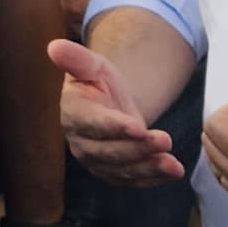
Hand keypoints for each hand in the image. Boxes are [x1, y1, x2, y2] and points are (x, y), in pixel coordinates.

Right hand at [49, 39, 181, 186]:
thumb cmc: (96, 80)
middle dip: (139, 148)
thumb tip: (54, 46)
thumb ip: (75, 58)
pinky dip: (152, 179)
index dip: (113, 127)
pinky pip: (131, 180)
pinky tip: (172, 173)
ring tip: (174, 165)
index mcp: (74, 114)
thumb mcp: (91, 65)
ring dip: (149, 168)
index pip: (93, 123)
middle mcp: (81, 143)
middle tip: (165, 141)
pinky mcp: (112, 173)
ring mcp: (96, 161)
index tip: (137, 127)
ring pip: (122, 169)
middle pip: (110, 151)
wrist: (106, 102)